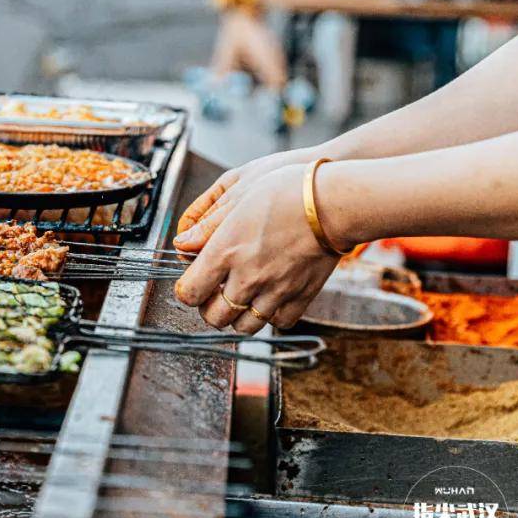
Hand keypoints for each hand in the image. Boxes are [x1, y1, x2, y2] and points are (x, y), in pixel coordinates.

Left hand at [174, 164, 339, 333]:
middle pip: (214, 317)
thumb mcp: (238, 195)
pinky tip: (269, 297)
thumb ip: (207, 225)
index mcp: (225, 251)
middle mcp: (248, 277)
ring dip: (237, 315)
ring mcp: (276, 290)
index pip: (189, 293)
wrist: (335, 202)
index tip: (192, 282)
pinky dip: (271, 316)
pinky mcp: (302, 296)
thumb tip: (182, 244)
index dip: (186, 290)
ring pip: (244, 326)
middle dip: (208, 307)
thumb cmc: (287, 191)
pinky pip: (279, 323)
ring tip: (241, 295)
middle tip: (214, 291)